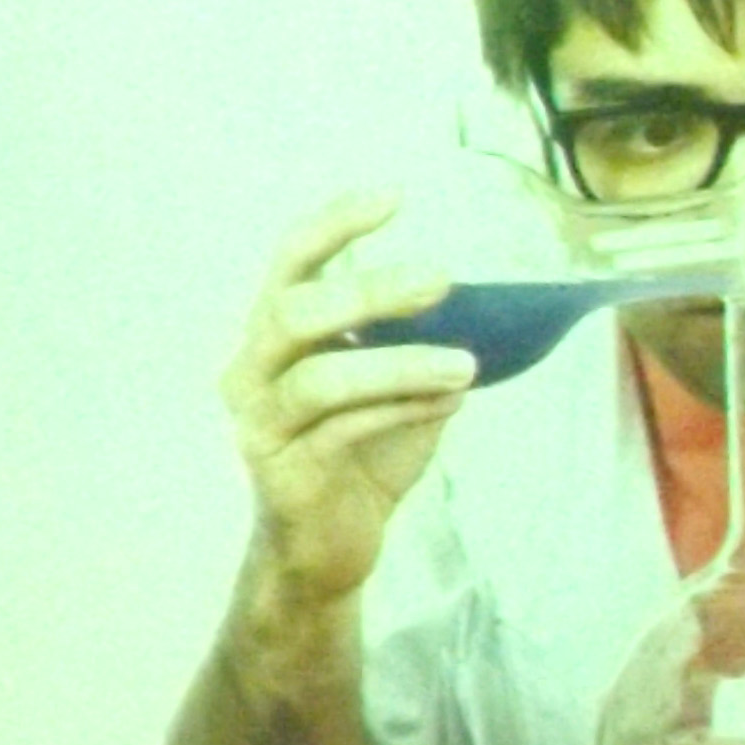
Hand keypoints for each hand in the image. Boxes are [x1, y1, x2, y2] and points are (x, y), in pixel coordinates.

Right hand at [221, 190, 473, 610]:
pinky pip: (343, 432)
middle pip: (294, 311)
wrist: (328, 547)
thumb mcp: (394, 384)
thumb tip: (492, 296)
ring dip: (402, 364)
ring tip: (468, 364)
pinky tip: (451, 404)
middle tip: (443, 279)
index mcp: (275, 332)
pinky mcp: (281, 473)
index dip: (334, 224)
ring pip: (321, 380)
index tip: (394, 196)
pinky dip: (404, 410)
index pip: (291, 260)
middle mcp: (251, 369)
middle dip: (368, 291)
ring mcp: (259, 424)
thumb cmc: (362, 452)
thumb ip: (416, 340)